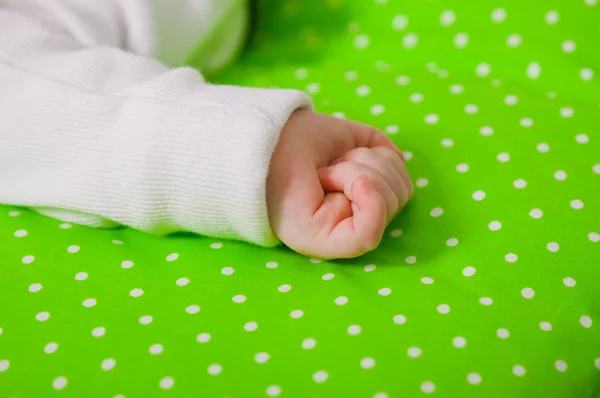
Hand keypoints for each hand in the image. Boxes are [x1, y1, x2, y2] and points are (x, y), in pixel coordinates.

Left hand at [267, 109, 413, 259]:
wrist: (263, 140)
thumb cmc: (297, 139)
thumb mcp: (349, 138)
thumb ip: (378, 149)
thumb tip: (397, 161)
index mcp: (358, 199)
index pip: (401, 188)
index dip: (387, 162)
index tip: (350, 153)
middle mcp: (351, 220)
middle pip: (400, 195)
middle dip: (371, 165)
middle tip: (330, 165)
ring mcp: (339, 234)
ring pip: (388, 206)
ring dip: (359, 173)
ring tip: (323, 173)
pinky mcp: (324, 244)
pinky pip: (369, 234)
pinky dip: (371, 200)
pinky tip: (351, 183)